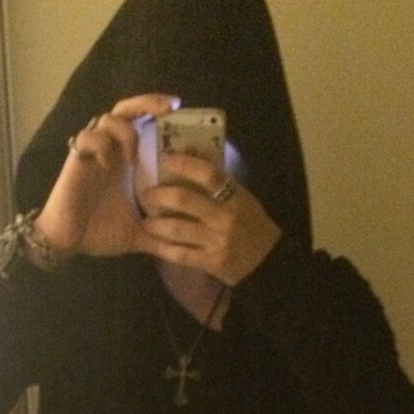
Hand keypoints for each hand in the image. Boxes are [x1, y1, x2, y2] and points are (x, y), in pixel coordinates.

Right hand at [34, 94, 178, 258]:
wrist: (68, 242)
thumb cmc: (99, 233)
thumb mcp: (138, 235)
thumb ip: (161, 238)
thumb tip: (187, 253)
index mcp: (126, 162)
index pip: (142, 124)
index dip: (159, 113)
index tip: (180, 111)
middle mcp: (111, 151)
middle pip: (127, 110)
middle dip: (148, 104)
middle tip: (171, 107)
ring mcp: (93, 153)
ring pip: (108, 118)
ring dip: (125, 131)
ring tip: (132, 157)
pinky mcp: (76, 159)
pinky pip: (87, 137)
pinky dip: (100, 144)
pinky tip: (108, 163)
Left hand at [135, 152, 282, 285]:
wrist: (267, 262)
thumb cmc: (252, 225)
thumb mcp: (241, 198)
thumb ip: (217, 180)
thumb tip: (189, 151)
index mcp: (236, 197)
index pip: (209, 174)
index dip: (185, 163)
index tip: (165, 158)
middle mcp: (225, 217)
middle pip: (186, 201)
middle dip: (160, 196)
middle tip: (146, 195)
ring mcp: (217, 241)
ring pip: (179, 229)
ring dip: (157, 225)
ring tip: (146, 222)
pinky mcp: (211, 262)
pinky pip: (182, 255)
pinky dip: (165, 249)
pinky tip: (155, 244)